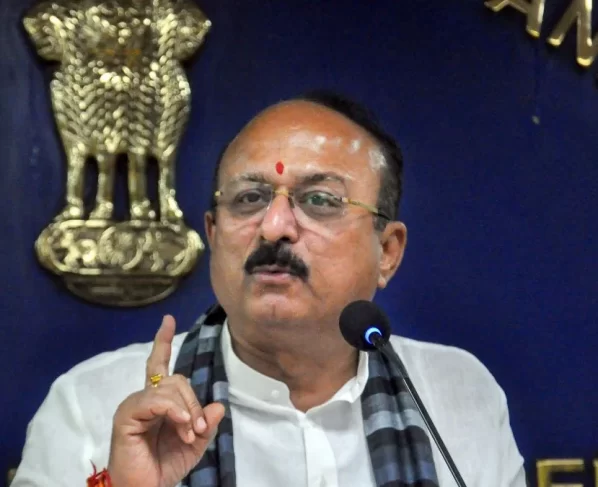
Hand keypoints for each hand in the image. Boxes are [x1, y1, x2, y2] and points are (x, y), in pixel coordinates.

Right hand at [107, 315, 224, 486]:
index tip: (168, 320)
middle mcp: (144, 397)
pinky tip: (181, 426)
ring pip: (170, 388)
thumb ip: (206, 423)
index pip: (160, 364)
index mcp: (158, 401)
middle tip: (198, 429)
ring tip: (188, 435)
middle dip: (194, 403)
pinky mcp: (127, 415)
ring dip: (186, 411)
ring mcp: (134, 404)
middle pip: (177, 378)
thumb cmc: (165, 466)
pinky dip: (174, 411)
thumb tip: (218, 404)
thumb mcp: (195, 444)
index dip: (163, 341)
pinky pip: (157, 400)